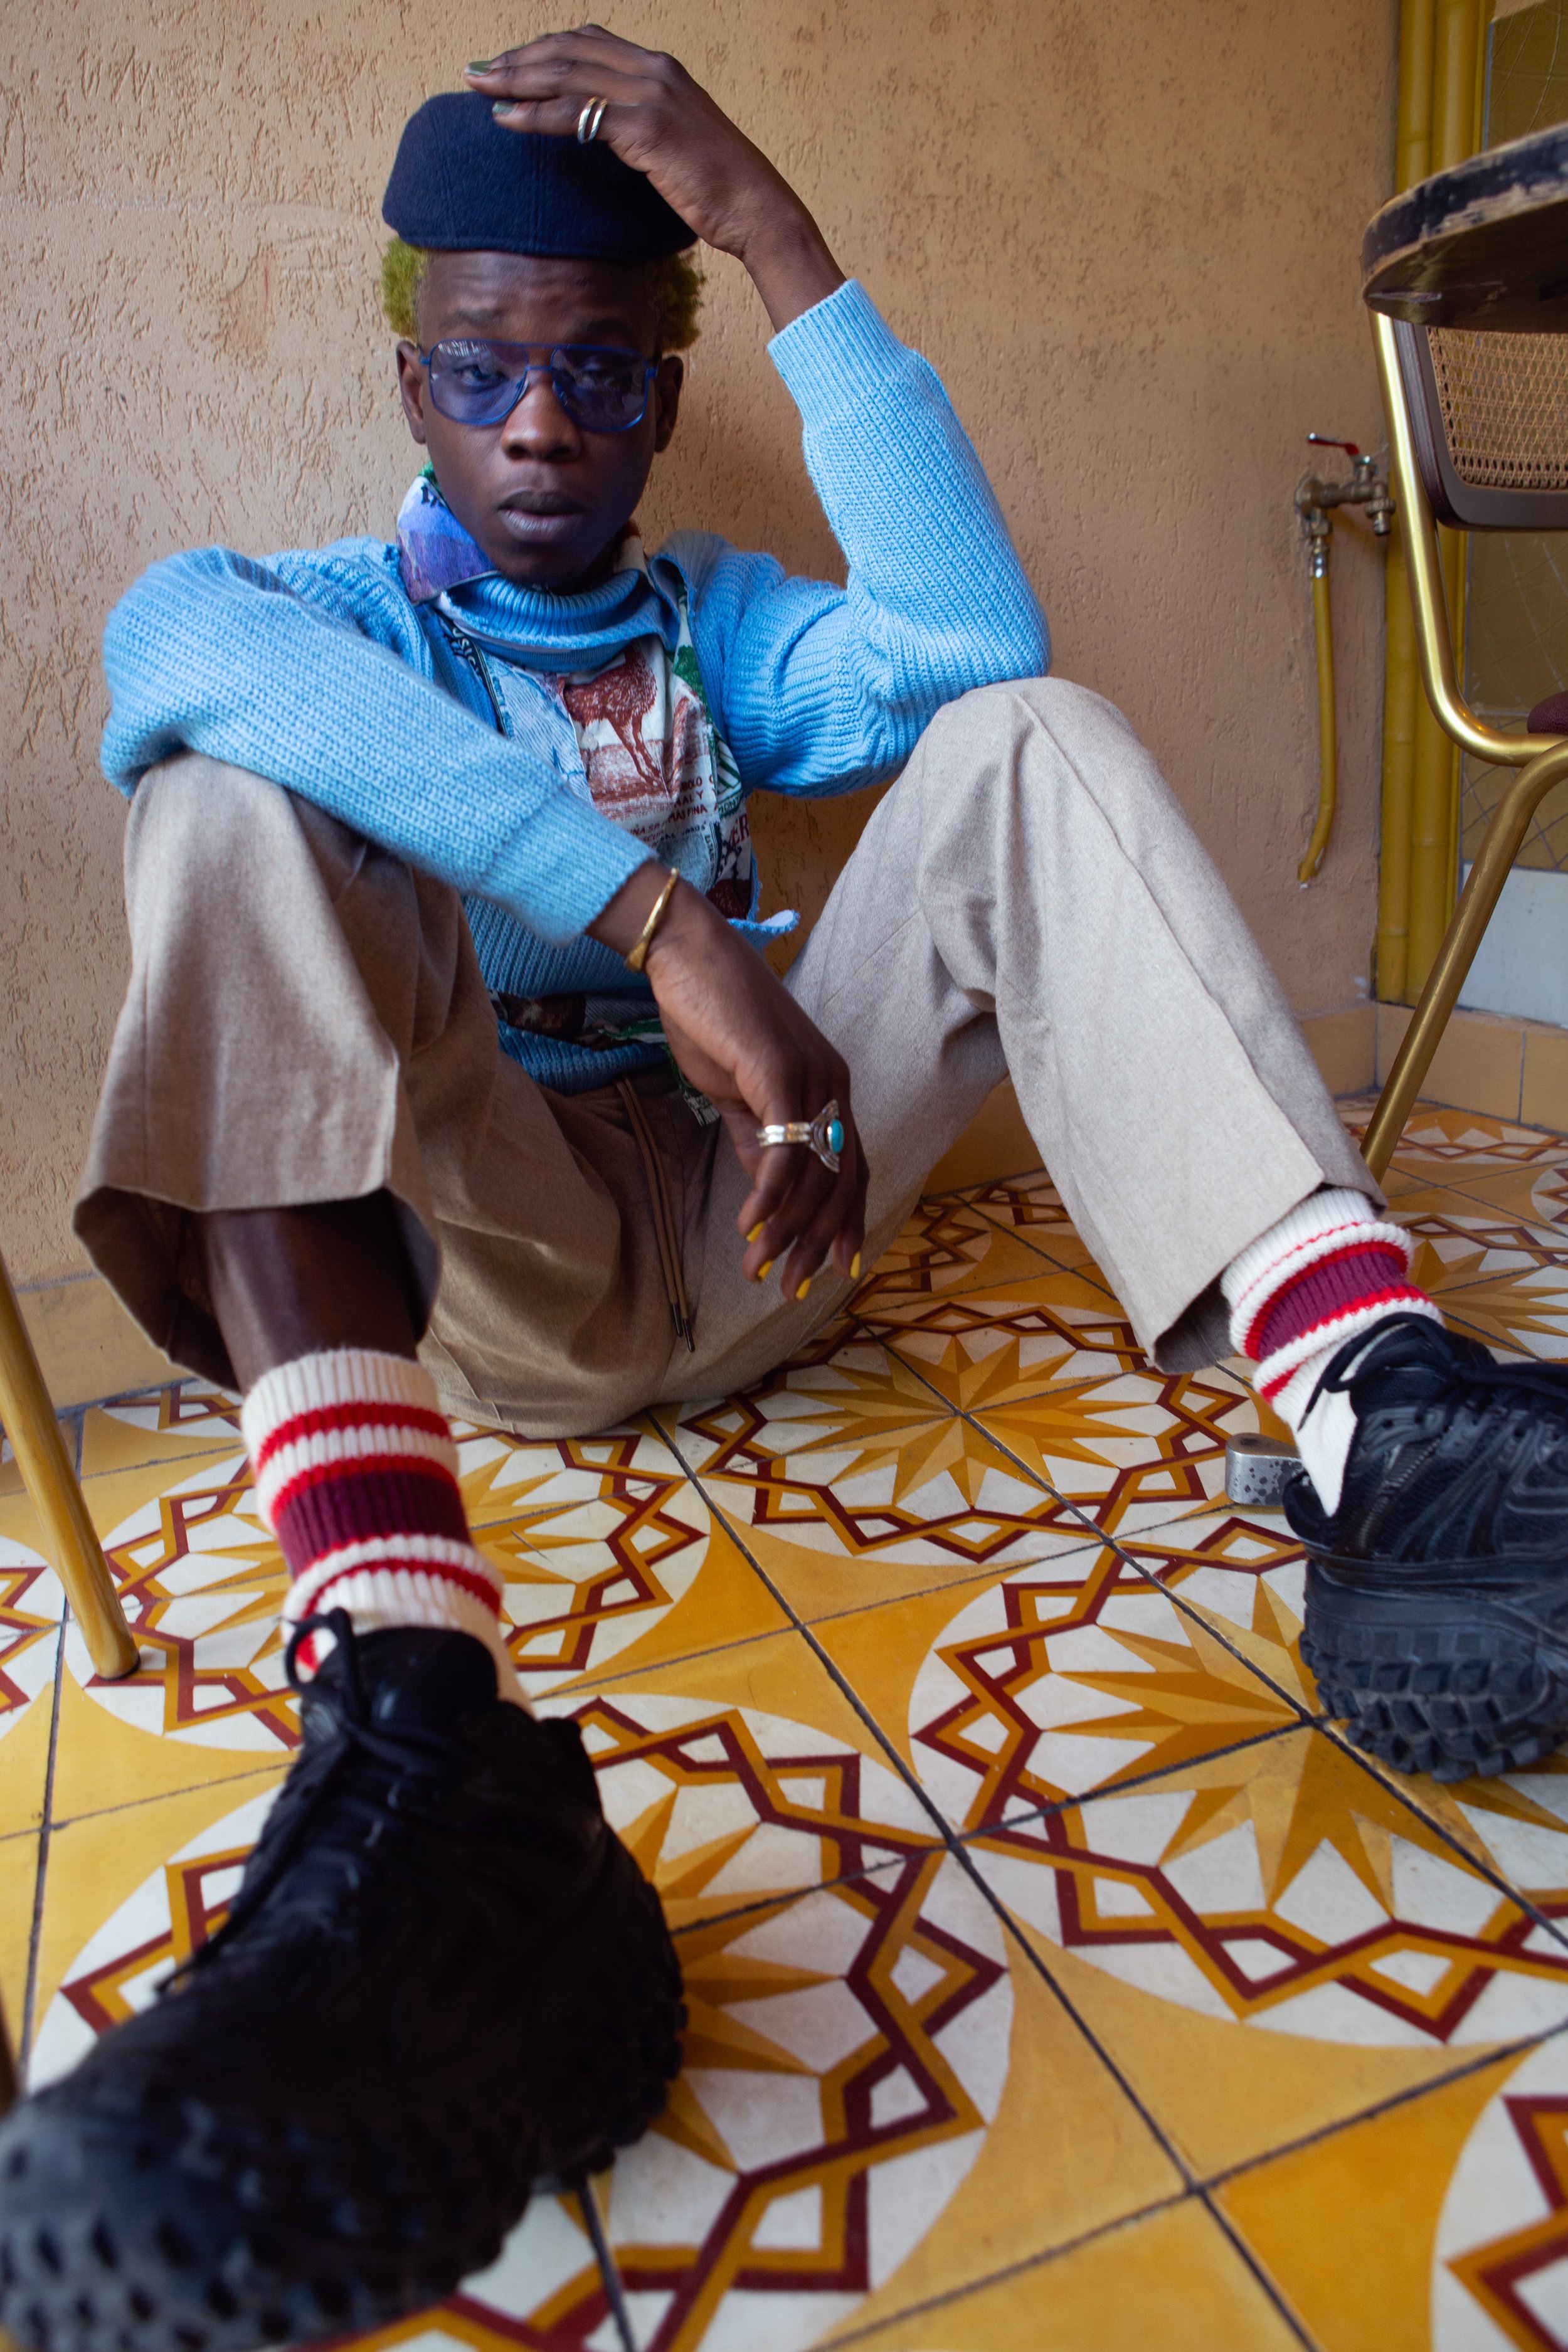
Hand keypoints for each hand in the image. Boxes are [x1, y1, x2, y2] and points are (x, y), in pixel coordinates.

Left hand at [466, 27, 845, 331]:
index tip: (507, 63)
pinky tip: (507, 119)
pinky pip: (577, 113)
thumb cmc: (719, 188)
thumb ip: (641, 126)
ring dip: (517, 79)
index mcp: (661, 69)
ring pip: (567, 74)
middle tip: (477, 71)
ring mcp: (651, 95)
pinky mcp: (647, 128)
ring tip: (479, 87)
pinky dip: (536, 114)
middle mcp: (654, 70)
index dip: (542, 48)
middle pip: (570, 49)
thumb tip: (605, 133)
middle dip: (518, 58)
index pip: (589, 41)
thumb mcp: (675, 144)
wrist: (757, 208)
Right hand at [589, 870, 866, 1297]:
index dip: (845, 1222)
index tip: (829, 1269)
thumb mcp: (740, 1089)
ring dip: (787, 1229)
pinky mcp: (779, 1068)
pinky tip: (751, 1223)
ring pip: (815, 1171)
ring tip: (760, 1268)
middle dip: (818, 1242)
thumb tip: (770, 1190)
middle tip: (791, 1288)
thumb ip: (760, 1136)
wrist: (686, 953)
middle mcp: (833, 1082)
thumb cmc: (712, 1015)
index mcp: (830, 1087)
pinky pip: (785, 1145)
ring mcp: (812, 1074)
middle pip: (842, 1179)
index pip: (852, 1167)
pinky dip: (770, 1192)